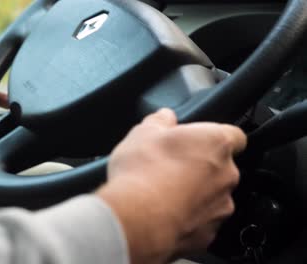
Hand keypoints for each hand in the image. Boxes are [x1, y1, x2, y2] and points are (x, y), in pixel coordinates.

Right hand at [97, 109, 246, 263]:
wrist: (137, 219)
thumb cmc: (142, 173)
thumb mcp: (142, 133)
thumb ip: (160, 120)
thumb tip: (164, 117)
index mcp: (215, 143)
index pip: (235, 135)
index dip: (215, 137)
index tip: (198, 141)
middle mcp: (226, 174)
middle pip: (220, 167)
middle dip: (199, 167)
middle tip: (170, 167)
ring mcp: (220, 206)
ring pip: (212, 196)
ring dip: (194, 194)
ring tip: (163, 194)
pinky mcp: (209, 234)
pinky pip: (201, 221)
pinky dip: (187, 218)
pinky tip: (164, 214)